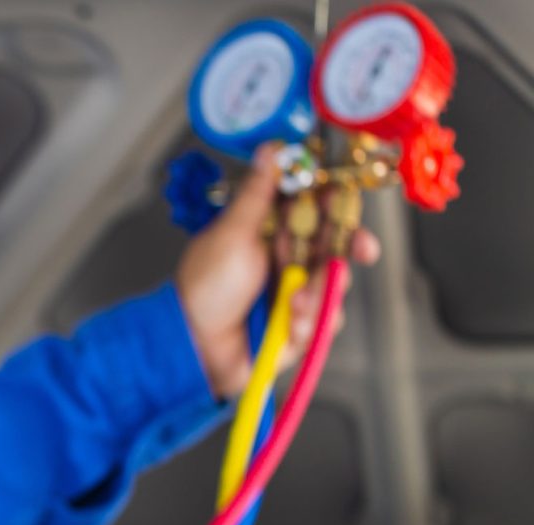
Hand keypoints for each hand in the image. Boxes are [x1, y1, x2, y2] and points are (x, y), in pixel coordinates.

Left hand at [175, 143, 382, 398]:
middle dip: (350, 246)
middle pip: (334, 244)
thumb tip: (272, 149)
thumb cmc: (205, 287)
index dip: (335, 203)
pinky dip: (308, 323)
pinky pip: (323, 322)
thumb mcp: (233, 233)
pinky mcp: (296, 327)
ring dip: (317, 293)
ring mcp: (292, 294)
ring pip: (333, 284)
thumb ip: (258, 194)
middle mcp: (284, 261)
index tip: (346, 199)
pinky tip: (288, 325)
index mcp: (268, 232)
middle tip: (362, 248)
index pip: (313, 209)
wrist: (192, 346)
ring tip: (292, 303)